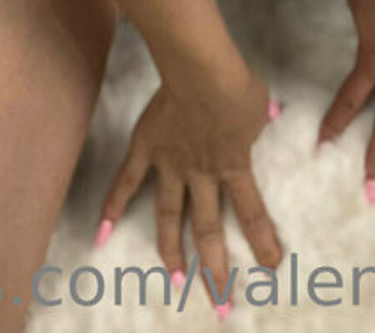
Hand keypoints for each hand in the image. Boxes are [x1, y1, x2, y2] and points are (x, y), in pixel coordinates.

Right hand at [96, 65, 283, 311]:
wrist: (201, 69)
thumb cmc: (235, 84)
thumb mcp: (260, 104)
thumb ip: (261, 117)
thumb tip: (272, 114)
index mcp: (234, 165)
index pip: (252, 212)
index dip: (263, 242)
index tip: (272, 267)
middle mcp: (202, 175)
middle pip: (208, 230)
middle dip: (216, 269)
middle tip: (221, 303)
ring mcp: (171, 165)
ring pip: (170, 218)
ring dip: (172, 252)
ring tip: (176, 282)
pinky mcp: (147, 150)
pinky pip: (127, 182)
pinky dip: (113, 207)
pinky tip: (102, 236)